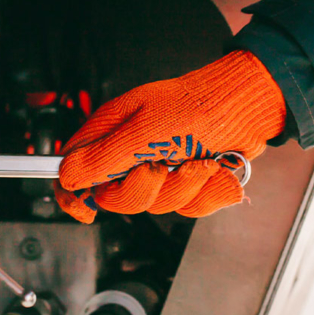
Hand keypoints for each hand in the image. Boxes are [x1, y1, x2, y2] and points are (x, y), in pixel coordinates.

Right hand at [55, 50, 286, 222]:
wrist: (247, 107)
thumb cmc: (196, 105)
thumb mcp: (145, 130)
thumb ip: (104, 156)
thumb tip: (67, 175)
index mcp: (110, 132)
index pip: (73, 169)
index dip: (72, 194)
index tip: (86, 209)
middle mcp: (130, 153)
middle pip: (115, 198)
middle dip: (144, 189)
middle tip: (161, 165)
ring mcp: (160, 169)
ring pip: (157, 205)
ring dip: (184, 186)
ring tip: (199, 160)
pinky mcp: (187, 182)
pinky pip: (188, 207)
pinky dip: (207, 191)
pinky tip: (216, 170)